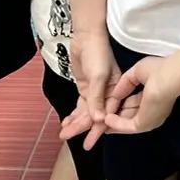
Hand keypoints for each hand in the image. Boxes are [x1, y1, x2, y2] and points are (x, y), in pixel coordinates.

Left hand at [65, 29, 115, 146]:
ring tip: (63, 133)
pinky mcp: (87, 88)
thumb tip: (97, 119)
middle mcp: (107, 93)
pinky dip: (74, 114)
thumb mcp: (98, 76)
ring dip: (75, 122)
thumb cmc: (98, 53)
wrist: (87, 36)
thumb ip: (97, 98)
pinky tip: (67, 122)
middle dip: (81, 128)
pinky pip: (81, 106)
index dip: (97, 129)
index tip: (89, 142)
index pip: (106, 114)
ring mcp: (96, 91)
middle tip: (67, 138)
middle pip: (95, 115)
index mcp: (116, 91)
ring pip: (86, 112)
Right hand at [104, 54, 177, 134]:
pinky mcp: (144, 124)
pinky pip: (127, 126)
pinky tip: (106, 118)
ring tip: (100, 117)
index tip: (110, 102)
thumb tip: (115, 94)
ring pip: (127, 122)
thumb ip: (125, 82)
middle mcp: (153, 111)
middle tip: (102, 113)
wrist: (168, 77)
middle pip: (130, 114)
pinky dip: (116, 123)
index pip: (136, 102)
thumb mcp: (138, 72)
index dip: (122, 102)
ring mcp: (149, 119)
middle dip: (116, 114)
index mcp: (155, 97)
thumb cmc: (158, 70)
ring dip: (113, 120)